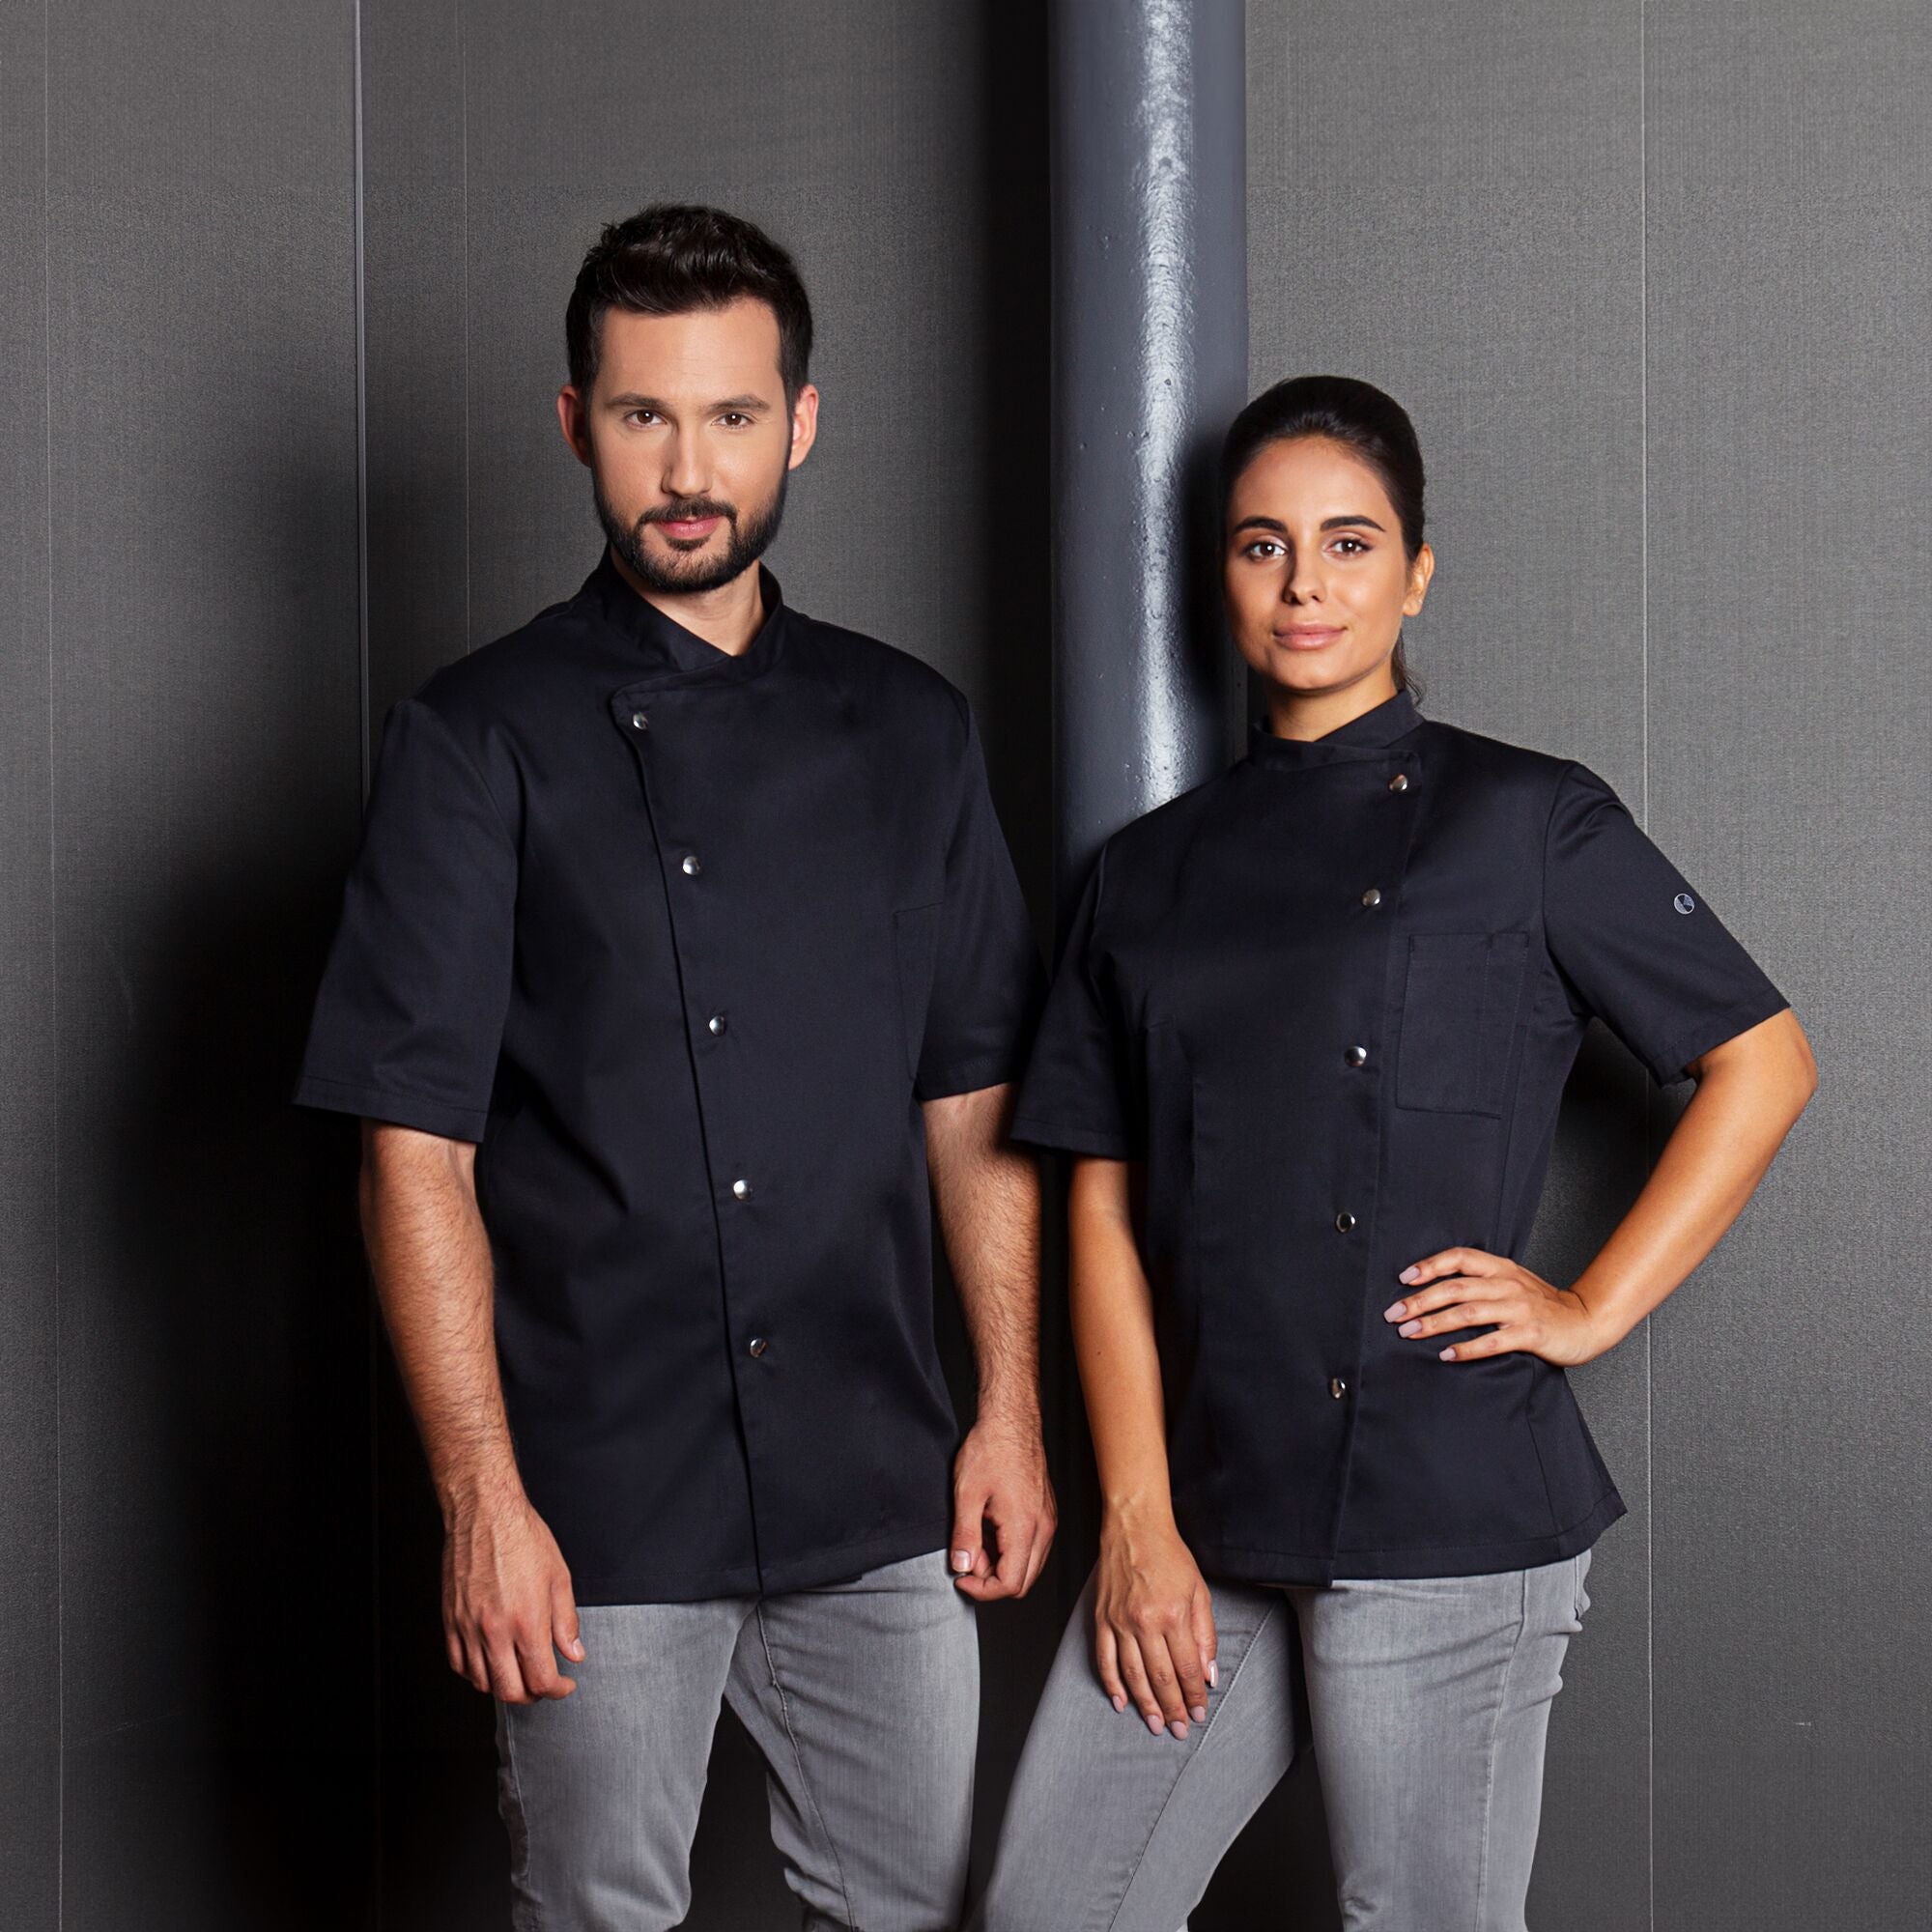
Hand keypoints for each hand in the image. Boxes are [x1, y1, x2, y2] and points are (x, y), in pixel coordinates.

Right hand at [442, 1487, 584, 1702]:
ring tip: (518, 1673)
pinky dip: (474, 1673)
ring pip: (482, 1682)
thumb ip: (566, 1621)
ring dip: (503, 1686)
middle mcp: (495, 1630)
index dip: (557, 1690)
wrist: (484, 1513)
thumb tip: (573, 1652)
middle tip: (543, 1685)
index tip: (564, 1685)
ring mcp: (469, 1628)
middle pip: (510, 1691)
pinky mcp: (450, 1621)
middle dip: (532, 1696)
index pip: (542, 1679)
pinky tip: (488, 1663)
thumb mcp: (559, 1576)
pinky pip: (458, 1664)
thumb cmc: (522, 1537)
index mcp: (527, 1621)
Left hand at [949, 1412, 1056, 1601]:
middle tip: (968, 1557)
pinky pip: (1033, 1547)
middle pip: (1023, 1582)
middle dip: (991, 1579)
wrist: (1011, 1421)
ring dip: (1001, 1564)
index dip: (982, 1589)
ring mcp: (1047, 1521)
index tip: (961, 1578)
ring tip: (977, 1539)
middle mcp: (1043, 1528)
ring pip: (1029, 1566)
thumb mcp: (967, 1494)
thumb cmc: (992, 1448)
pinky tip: (991, 1528)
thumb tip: (962, 1566)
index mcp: (1024, 1527)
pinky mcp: (1046, 1513)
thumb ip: (964, 1536)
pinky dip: (1011, 1549)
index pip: (1010, 1584)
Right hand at [1092, 1518, 1216, 1739]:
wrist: (1134, 1527)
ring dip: (1145, 1705)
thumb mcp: (1199, 1591)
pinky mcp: (1101, 1618)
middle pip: (1161, 1678)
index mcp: (1173, 1615)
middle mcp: (1145, 1622)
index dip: (1194, 1696)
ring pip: (1133, 1675)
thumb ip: (1206, 1635)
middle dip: (1173, 1709)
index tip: (1200, 1713)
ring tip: (1156, 1724)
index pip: (1187, 1669)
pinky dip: (1111, 1684)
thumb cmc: (1170, 1556)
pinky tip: (1120, 1701)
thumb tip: (1208, 1674)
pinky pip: (1105, 1659)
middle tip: (1180, 1730)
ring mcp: (1120, 1621)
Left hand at [1384, 1245, 1611, 1366]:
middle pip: (1456, 1287)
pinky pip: (1492, 1341)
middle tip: (1393, 1314)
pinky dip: (1466, 1349)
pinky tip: (1446, 1355)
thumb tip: (1435, 1287)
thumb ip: (1481, 1281)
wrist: (1586, 1321)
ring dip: (1435, 1323)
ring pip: (1468, 1312)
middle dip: (1420, 1300)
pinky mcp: (1530, 1334)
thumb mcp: (1512, 1282)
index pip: (1460, 1258)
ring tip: (1410, 1332)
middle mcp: (1508, 1284)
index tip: (1404, 1278)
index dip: (1430, 1265)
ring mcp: (1520, 1309)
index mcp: (1501, 1268)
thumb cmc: (1543, 1305)